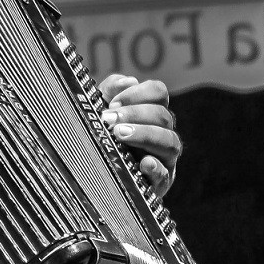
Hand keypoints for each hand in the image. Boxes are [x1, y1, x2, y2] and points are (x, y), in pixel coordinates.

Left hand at [98, 74, 180, 195]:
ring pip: (170, 142)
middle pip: (163, 116)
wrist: (93, 174)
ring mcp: (164, 158)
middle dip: (135, 115)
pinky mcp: (159, 183)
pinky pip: (165, 175)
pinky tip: (143, 164)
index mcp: (150, 112)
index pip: (158, 92)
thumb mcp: (100, 110)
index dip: (137, 94)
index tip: (112, 103)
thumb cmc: (100, 135)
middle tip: (108, 120)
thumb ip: (110, 91)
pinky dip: (156, 168)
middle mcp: (162, 132)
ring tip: (119, 135)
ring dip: (145, 135)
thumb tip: (128, 81)